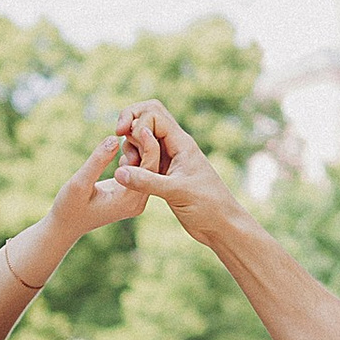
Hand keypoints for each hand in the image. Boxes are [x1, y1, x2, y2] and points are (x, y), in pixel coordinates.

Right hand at [52, 134, 152, 233]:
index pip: (148, 168)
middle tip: (135, 122)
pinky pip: (138, 171)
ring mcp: (135, 199)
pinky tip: (125, 141)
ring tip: (128, 129)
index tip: (140, 124)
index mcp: (129, 201)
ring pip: (146, 168)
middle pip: (152, 167)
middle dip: (145, 143)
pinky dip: (133, 155)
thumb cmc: (68, 208)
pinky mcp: (129, 194)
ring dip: (139, 148)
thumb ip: (97, 161)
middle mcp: (137, 202)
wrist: (64, 227)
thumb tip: (114, 139)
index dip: (147, 144)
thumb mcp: (79, 183)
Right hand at [111, 101, 238, 241]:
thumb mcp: (176, 192)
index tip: (122, 134)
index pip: (154, 114)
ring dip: (130, 145)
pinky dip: (133, 162)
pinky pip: (144, 159)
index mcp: (181, 143)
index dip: (136, 120)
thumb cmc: (208, 207)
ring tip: (128, 164)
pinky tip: (128, 176)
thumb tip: (118, 172)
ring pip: (144, 139)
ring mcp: (169, 160)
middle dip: (131, 122)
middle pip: (149, 118)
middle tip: (118, 136)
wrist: (220, 225)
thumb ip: (147, 181)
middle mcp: (175, 147)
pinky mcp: (164, 175)